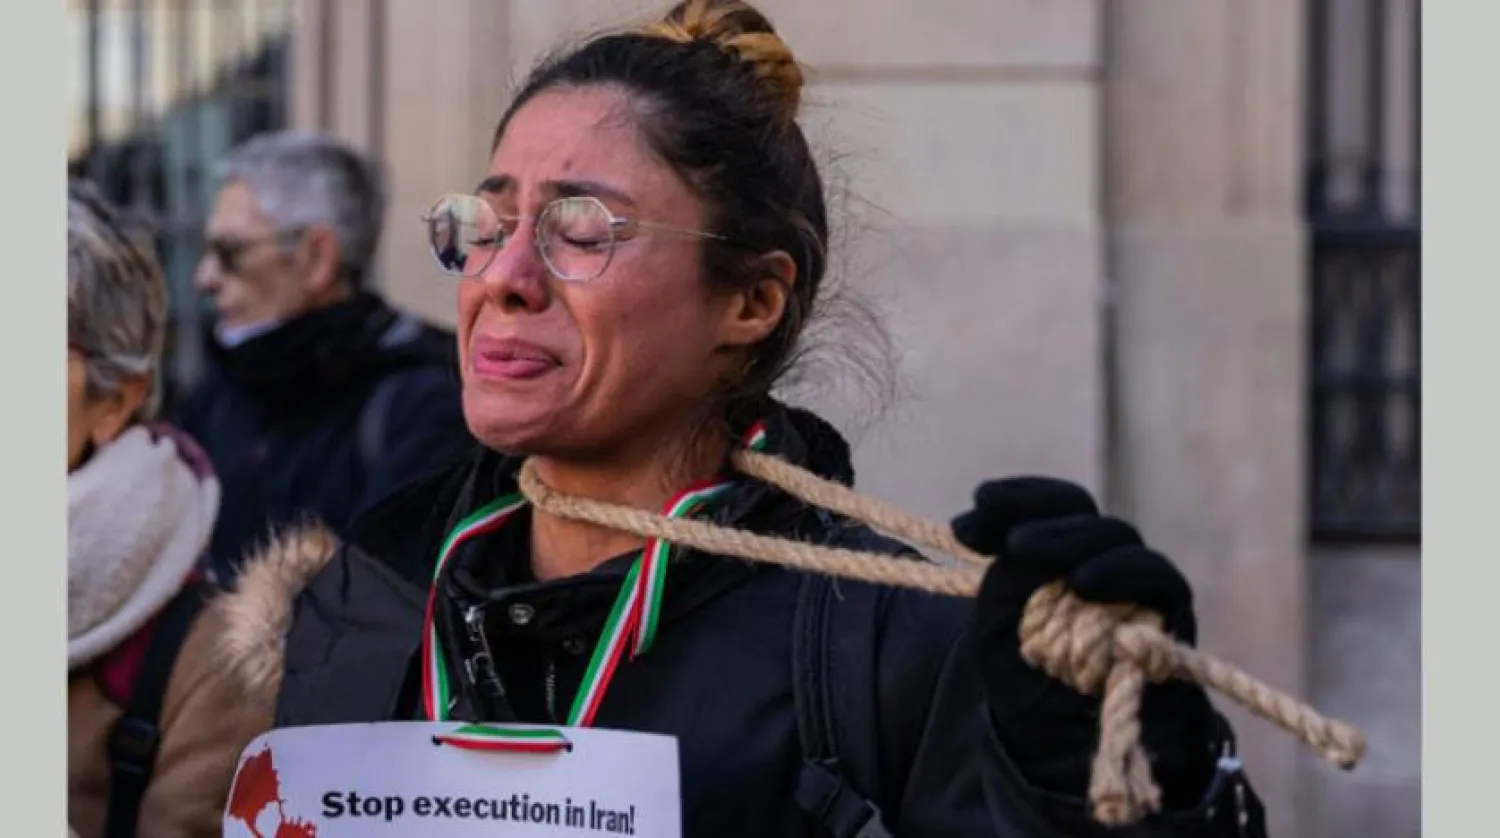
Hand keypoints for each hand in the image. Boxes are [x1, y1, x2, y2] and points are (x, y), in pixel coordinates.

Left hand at [953, 477, 1216, 809]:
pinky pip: (1158, 580)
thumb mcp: (997, 626)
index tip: (973, 508)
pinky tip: (1084, 582)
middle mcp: (1099, 559)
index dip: (1016, 497)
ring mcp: (1136, 584)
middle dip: (1037, 514)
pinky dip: (1123, 574)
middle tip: (1003, 538)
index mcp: (1058, 553)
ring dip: (1069, 540)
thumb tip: (1009, 539)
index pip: (1050, 504)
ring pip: (1116, 538)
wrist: (1067, 745)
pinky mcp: (1168, 615)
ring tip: (1022, 550)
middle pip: (1081, 512)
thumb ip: (1004, 580)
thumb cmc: (1029, 681)